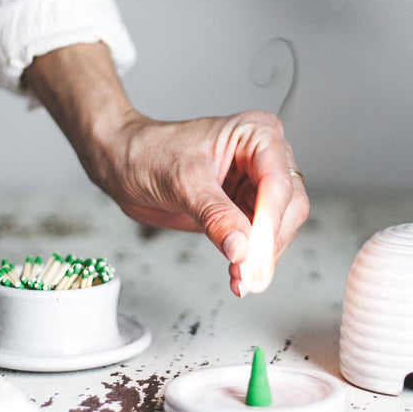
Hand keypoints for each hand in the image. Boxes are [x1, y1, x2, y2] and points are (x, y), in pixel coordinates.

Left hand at [23, 43, 308, 295]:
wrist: (123, 163)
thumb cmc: (148, 153)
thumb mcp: (182, 183)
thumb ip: (216, 216)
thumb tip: (241, 248)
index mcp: (257, 134)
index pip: (278, 182)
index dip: (270, 221)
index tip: (256, 252)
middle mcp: (264, 157)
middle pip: (289, 206)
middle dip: (269, 242)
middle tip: (249, 271)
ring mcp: (256, 184)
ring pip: (280, 227)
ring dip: (262, 256)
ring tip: (240, 277)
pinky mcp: (244, 208)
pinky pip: (260, 240)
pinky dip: (251, 260)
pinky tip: (238, 275)